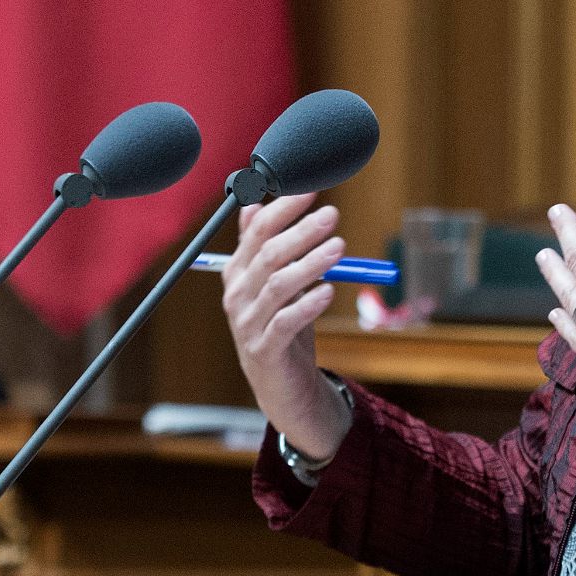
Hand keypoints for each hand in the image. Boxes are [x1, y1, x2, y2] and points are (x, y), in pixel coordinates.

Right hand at [221, 193, 353, 460]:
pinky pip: (285, 323)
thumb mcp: (275, 283)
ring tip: (339, 248)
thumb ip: (265, 246)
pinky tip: (329, 291)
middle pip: (268, 254)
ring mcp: (247, 324)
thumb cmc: (282, 326)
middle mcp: (237, 295)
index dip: (283, 208)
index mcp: (237, 272)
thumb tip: (256, 202)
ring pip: (277, 285)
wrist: (281, 386)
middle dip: (301, 231)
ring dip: (310, 263)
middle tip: (332, 215)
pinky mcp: (264, 351)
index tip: (312, 189)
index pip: (256, 230)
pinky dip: (308, 305)